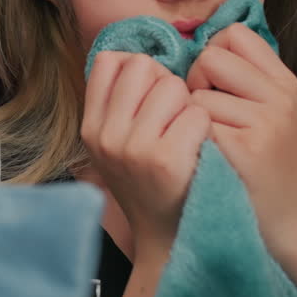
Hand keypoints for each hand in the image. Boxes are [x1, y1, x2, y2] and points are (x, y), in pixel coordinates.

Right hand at [81, 52, 209, 261]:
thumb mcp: (116, 145)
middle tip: (173, 118)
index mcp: (90, 128)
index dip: (138, 70)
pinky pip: (196, 113)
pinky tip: (199, 150)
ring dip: (188, 106)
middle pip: (143, 66)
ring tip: (186, 136)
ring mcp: (133, 148)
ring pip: (172, 86)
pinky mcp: (166, 160)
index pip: (109, 61)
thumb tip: (138, 56)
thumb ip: (117, 103)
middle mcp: (105, 136)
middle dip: (166, 85)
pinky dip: (205, 128)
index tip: (151, 95)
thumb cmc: (151, 184)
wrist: (170, 240)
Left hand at [185, 23, 296, 245]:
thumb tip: (196, 41)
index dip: (212, 54)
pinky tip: (209, 158)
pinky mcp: (245, 149)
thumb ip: (240, 75)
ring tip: (211, 140)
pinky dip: (192, 141)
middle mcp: (280, 96)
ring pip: (196, 95)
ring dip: (191, 117)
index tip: (214, 84)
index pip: (234, 34)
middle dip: (195, 83)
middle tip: (207, 116)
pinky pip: (195, 125)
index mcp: (283, 81)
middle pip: (208, 58)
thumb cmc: (260, 160)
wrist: (285, 219)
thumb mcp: (265, 109)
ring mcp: (265, 122)